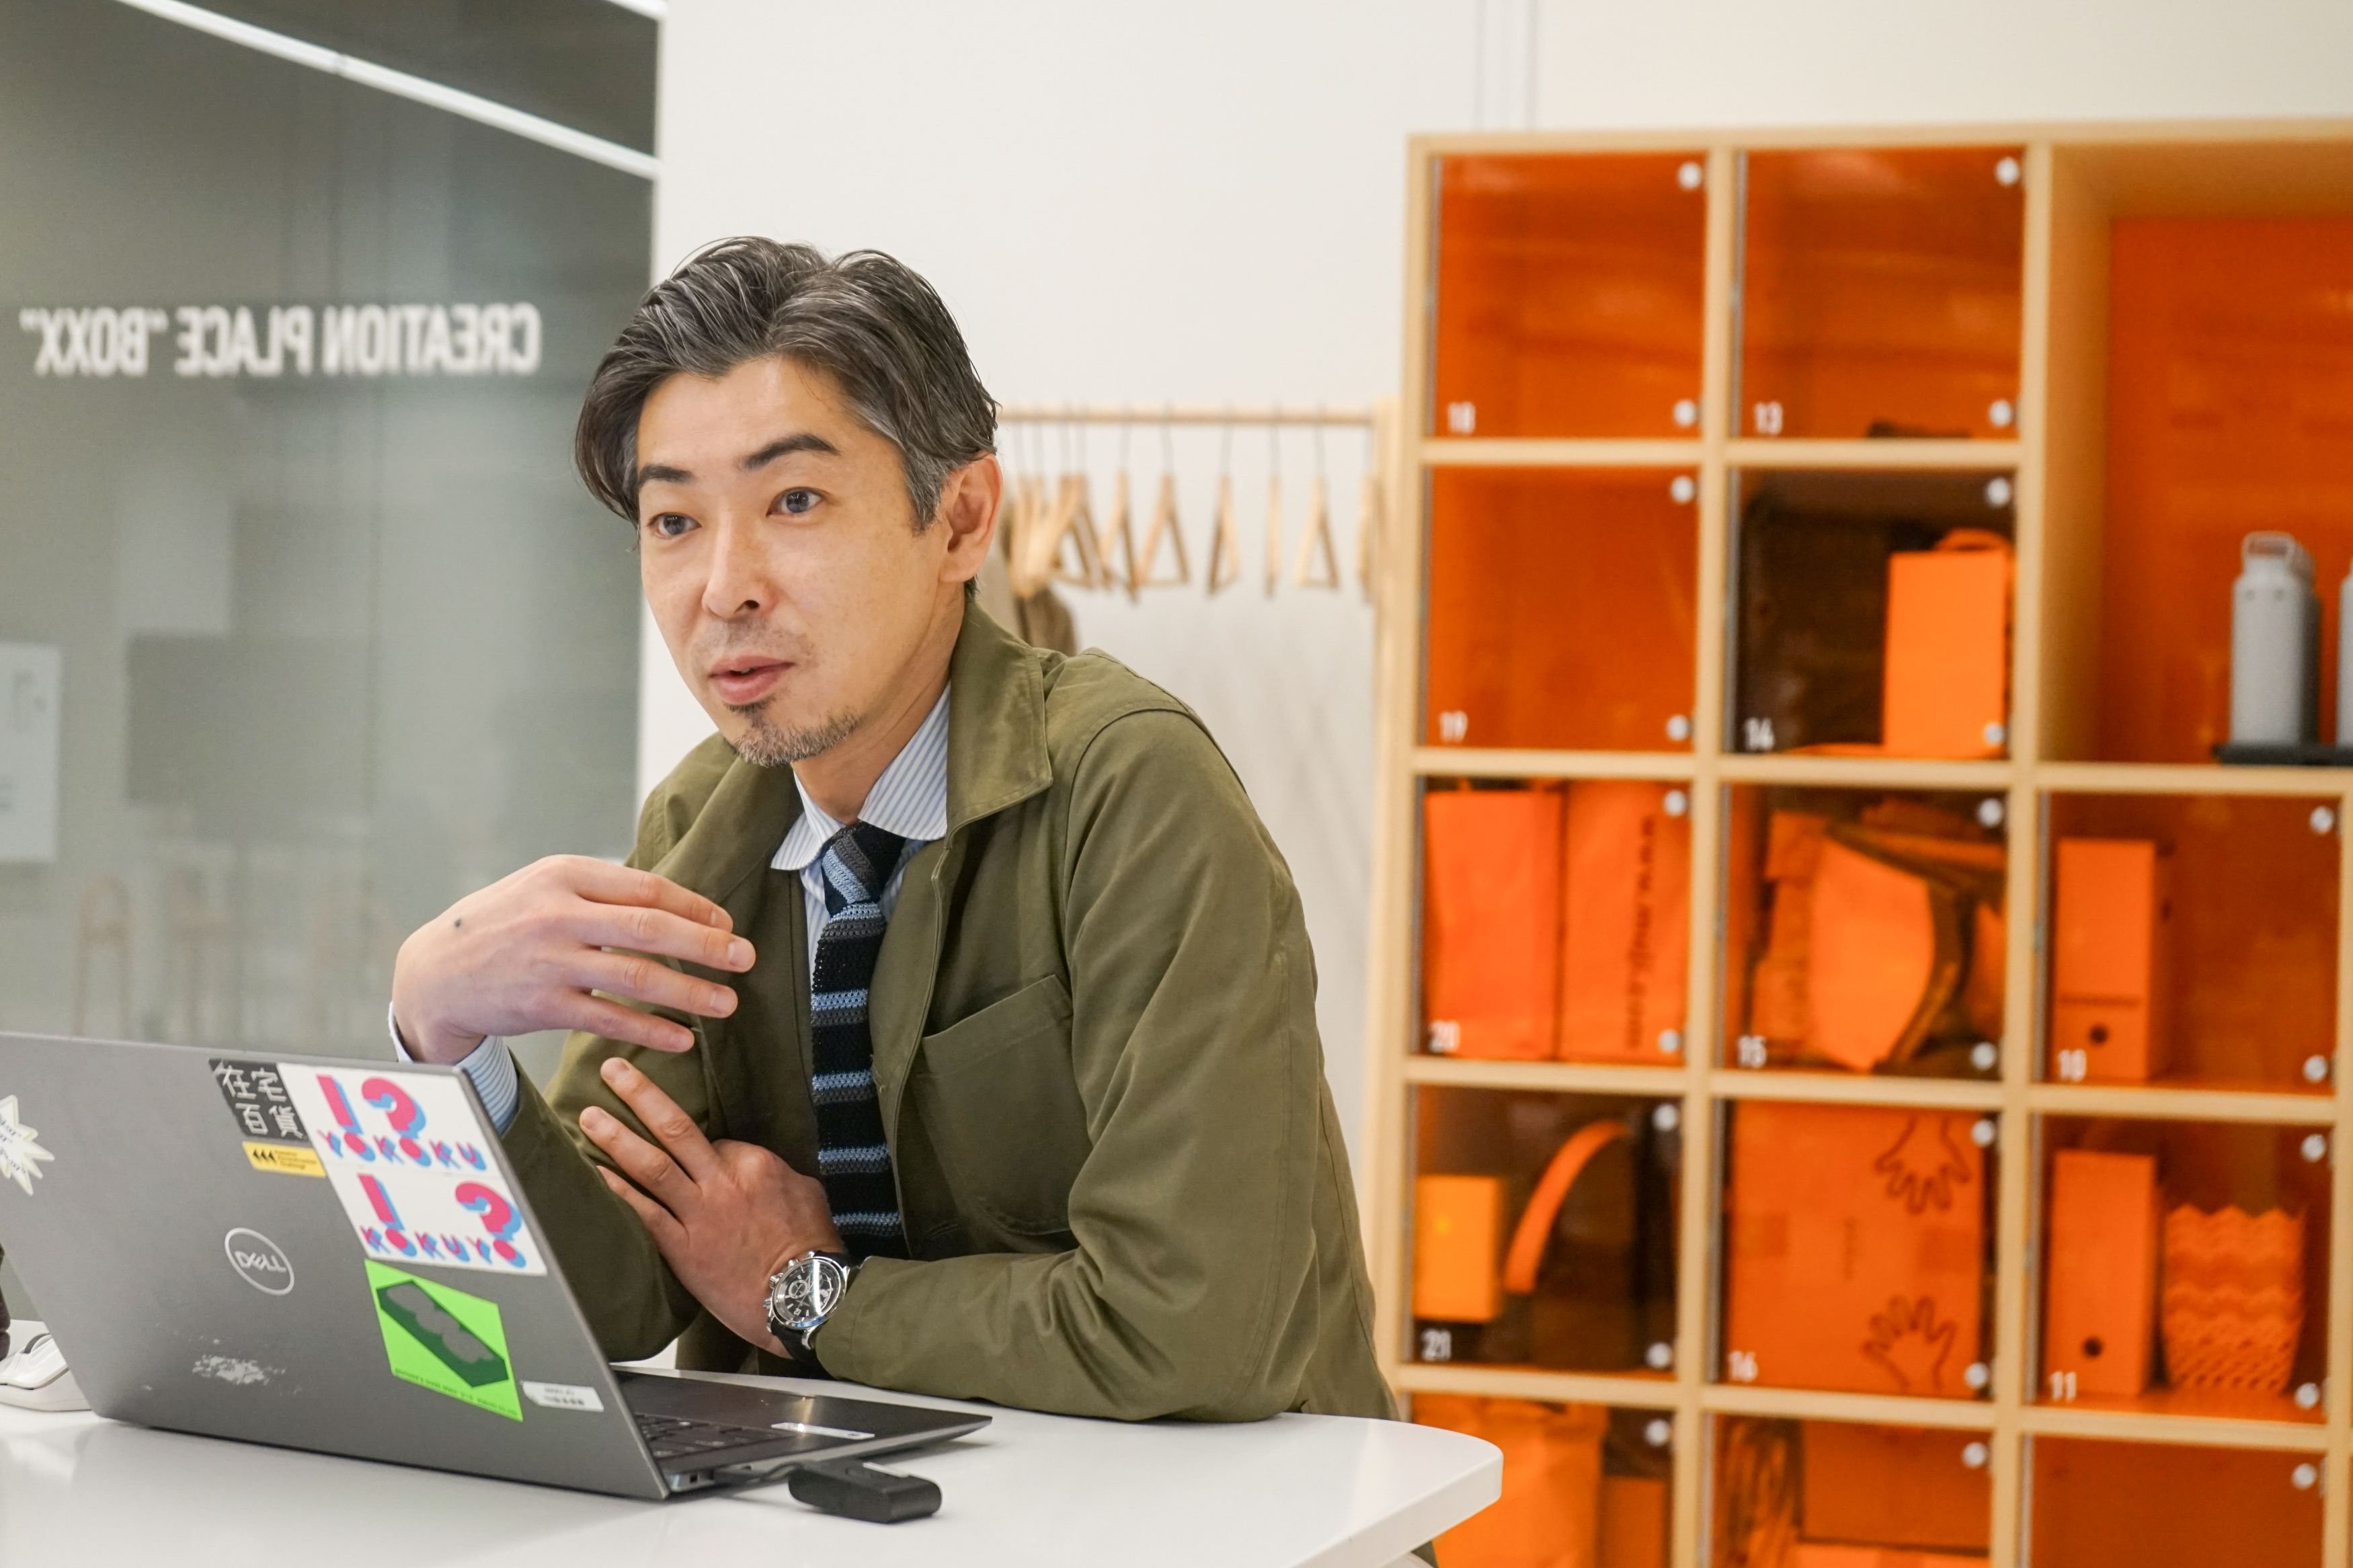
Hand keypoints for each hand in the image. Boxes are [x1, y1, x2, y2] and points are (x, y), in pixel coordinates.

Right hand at [390, 856, 755, 1063]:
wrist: (435, 972)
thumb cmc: (504, 923)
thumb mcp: (543, 885)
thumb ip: (600, 889)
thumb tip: (673, 903)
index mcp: (564, 874)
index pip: (646, 887)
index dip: (693, 906)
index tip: (727, 923)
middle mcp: (559, 914)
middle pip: (649, 927)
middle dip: (705, 944)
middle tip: (745, 957)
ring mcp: (550, 961)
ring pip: (635, 977)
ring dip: (689, 992)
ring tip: (727, 1003)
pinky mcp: (543, 1005)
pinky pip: (609, 1019)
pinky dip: (650, 1029)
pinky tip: (682, 1037)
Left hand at [581, 1057, 843, 1353]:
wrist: (802, 1296)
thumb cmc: (811, 1246)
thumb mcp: (807, 1192)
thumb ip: (774, 1172)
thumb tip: (755, 1167)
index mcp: (755, 1163)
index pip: (716, 1138)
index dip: (699, 1140)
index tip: (691, 1146)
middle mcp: (721, 1182)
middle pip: (675, 1130)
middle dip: (640, 1096)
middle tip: (612, 1070)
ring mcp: (698, 1215)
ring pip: (651, 1166)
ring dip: (617, 1137)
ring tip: (590, 1115)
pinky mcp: (682, 1248)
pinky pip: (645, 1213)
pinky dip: (620, 1190)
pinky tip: (597, 1171)